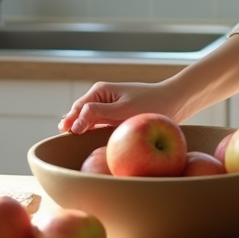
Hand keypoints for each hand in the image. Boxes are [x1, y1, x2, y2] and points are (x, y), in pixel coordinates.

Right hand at [58, 81, 181, 133]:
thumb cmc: (149, 104)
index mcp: (99, 91)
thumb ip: (98, 114)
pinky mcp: (115, 118)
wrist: (173, 102)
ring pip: (88, 121)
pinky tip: (91, 145)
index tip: (68, 134)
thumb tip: (73, 122)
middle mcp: (101, 98)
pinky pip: (99, 126)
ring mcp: (108, 108)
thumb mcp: (122, 110)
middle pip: (80, 115)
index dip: (71, 121)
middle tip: (65, 144)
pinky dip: (94, 134)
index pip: (78, 108)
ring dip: (83, 131)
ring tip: (74, 146)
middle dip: (73, 126)